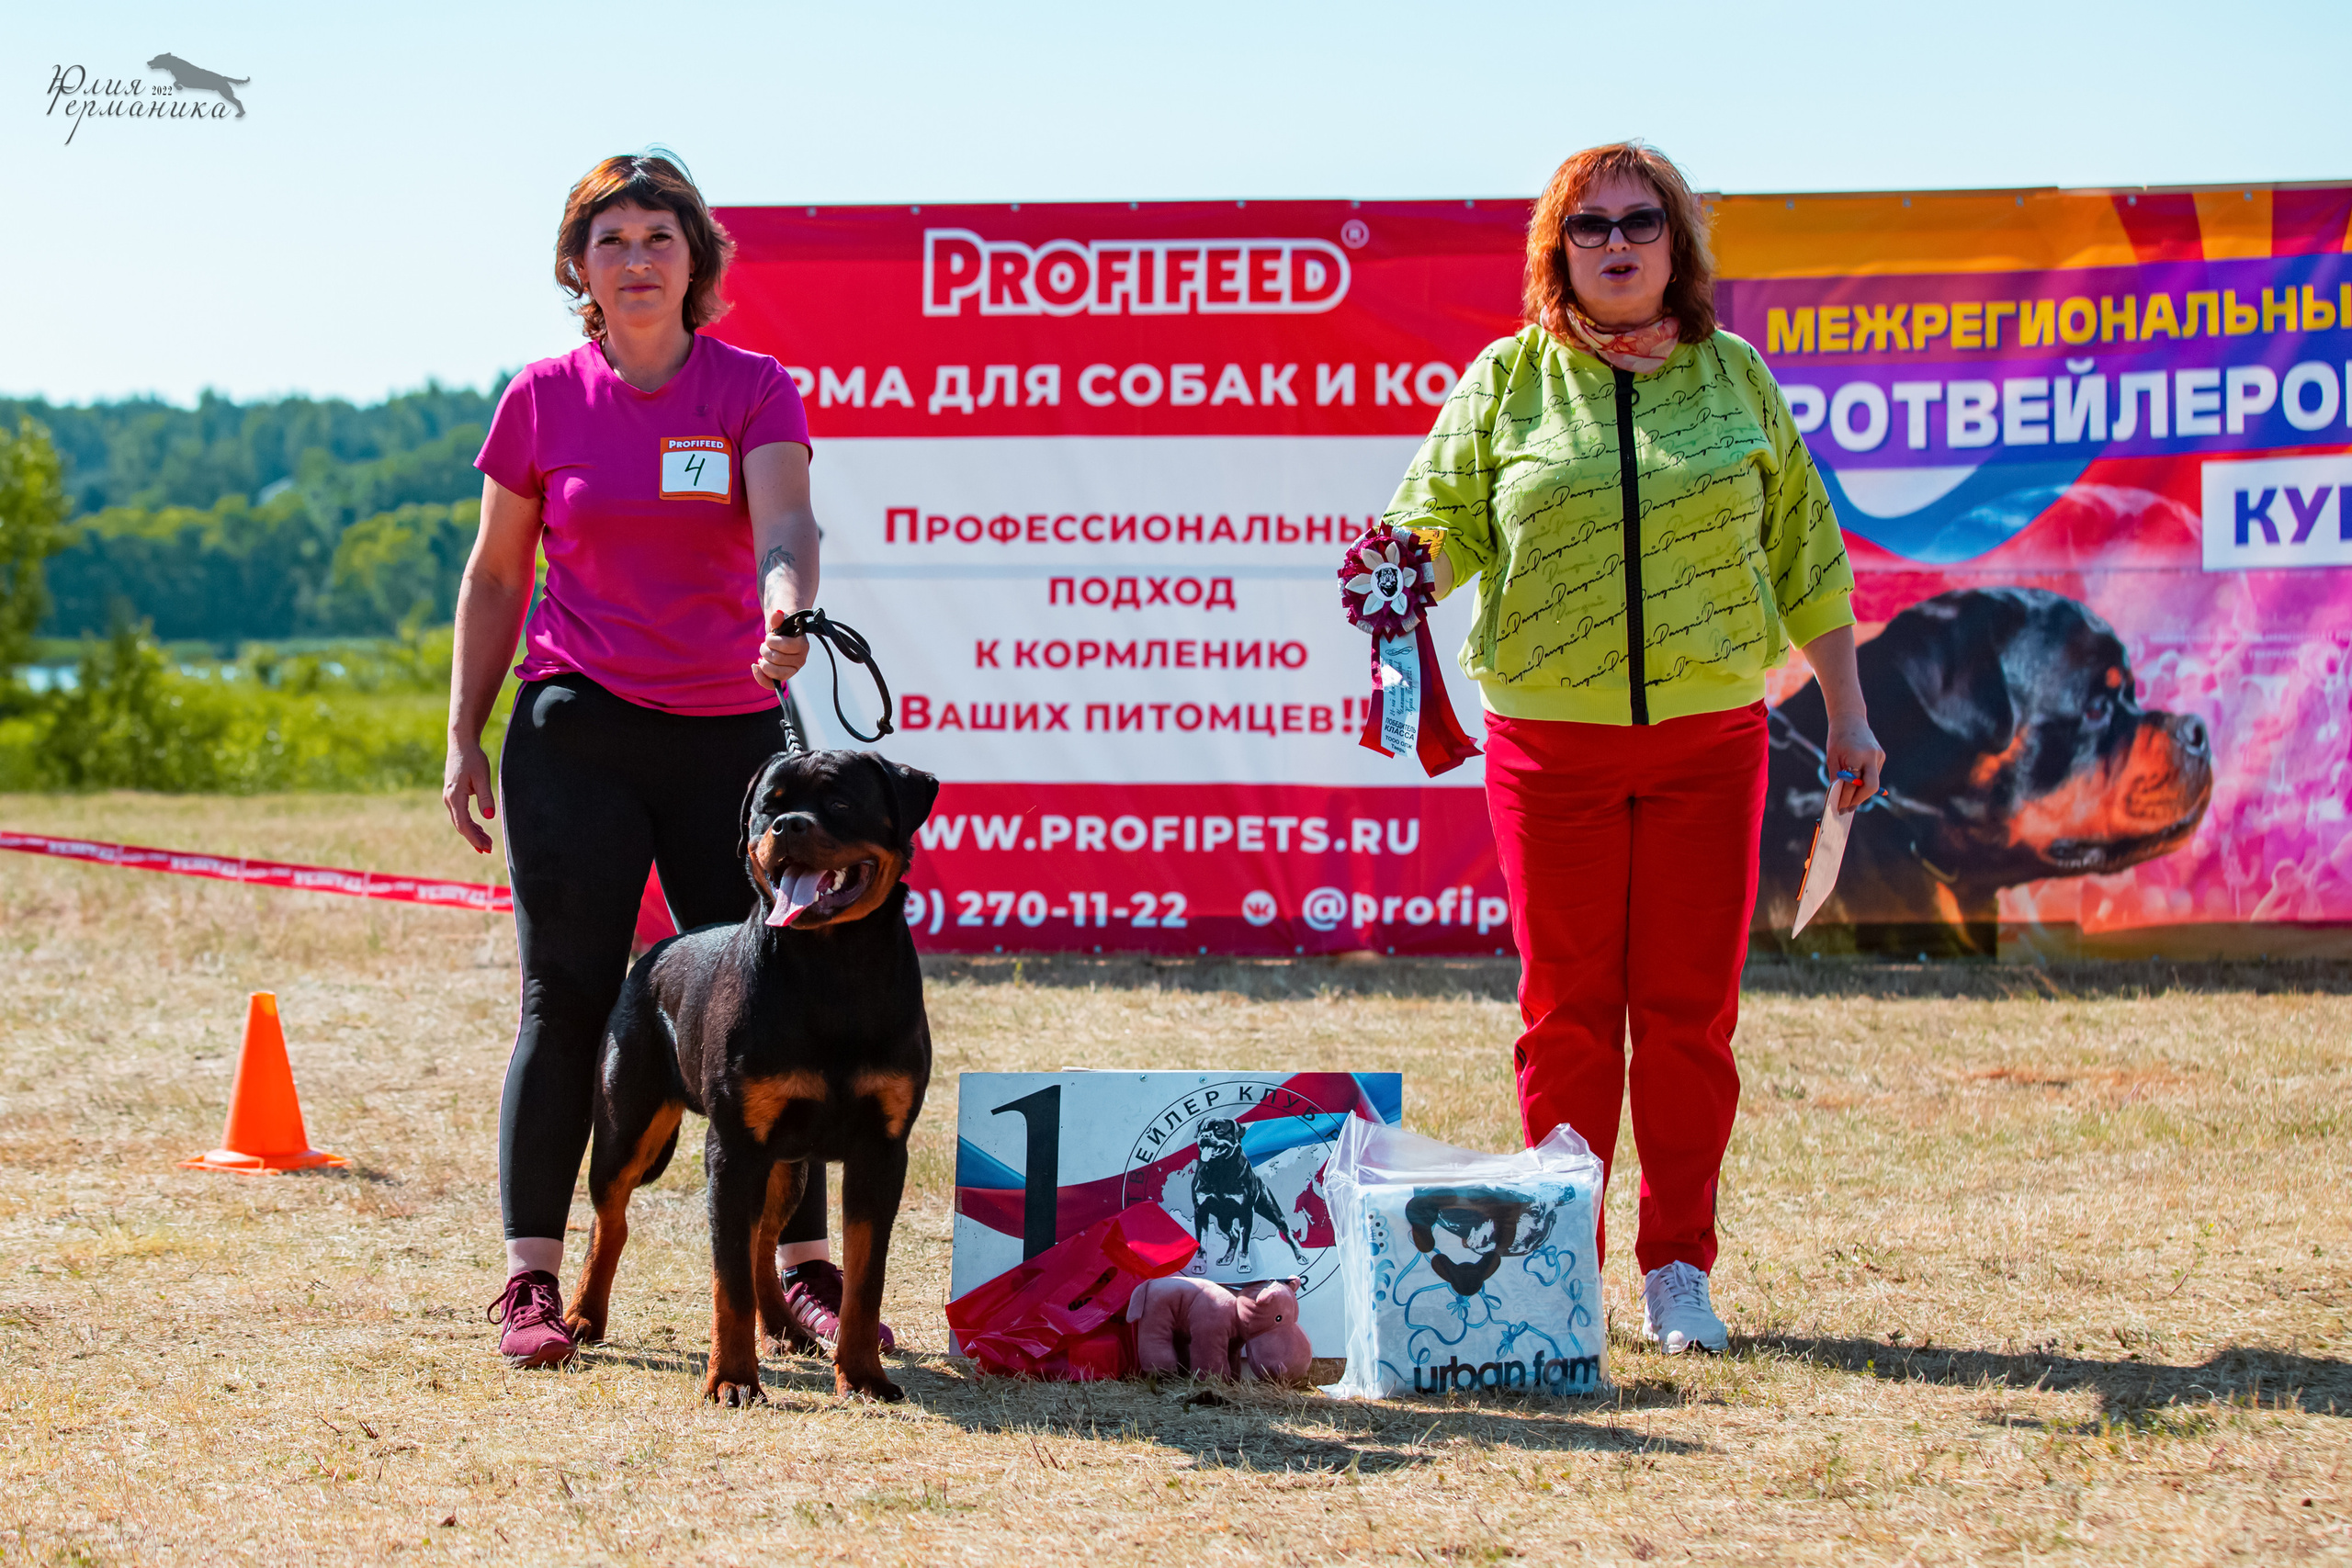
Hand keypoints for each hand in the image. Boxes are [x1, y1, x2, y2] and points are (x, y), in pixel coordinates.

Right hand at [443, 736, 496, 852]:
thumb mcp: (482, 776)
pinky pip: (461, 815)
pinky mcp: (454, 796)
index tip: (485, 847)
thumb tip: (489, 817)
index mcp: (455, 796)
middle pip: (461, 825)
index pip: (463, 823)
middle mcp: (449, 799)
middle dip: (474, 839)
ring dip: (473, 833)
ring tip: (487, 844)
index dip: (474, 837)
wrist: (461, 744)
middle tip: (489, 850)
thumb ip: (486, 797)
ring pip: (461, 821)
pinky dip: (470, 824)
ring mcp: (450, 798)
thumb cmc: (473, 758)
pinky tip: (480, 830)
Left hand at [753, 607, 808, 689]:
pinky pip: (772, 684)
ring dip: (763, 662)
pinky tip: (755, 667)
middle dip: (765, 650)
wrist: (781, 635)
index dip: (772, 641)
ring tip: (763, 655)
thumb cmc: (781, 627)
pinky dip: (761, 677)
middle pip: (777, 659)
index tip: (770, 636)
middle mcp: (801, 660)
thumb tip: (778, 614)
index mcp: (803, 645)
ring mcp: (792, 670)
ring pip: (775, 673)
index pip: (785, 646)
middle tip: (765, 645)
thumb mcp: (779, 621)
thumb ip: (778, 618)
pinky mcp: (783, 677)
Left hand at [1823, 711, 1885, 811]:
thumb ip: (1836, 777)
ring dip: (1861, 793)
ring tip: (1848, 801)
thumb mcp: (1832, 757)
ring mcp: (1879, 756)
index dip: (1846, 797)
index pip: (1854, 783)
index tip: (1839, 807)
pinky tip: (1855, 788)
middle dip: (1859, 800)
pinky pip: (1873, 775)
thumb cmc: (1837, 738)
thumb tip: (1837, 798)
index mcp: (1858, 755)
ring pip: (1873, 783)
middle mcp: (1872, 756)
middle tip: (1847, 808)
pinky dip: (1864, 783)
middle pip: (1871, 787)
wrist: (1850, 718)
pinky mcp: (1881, 757)